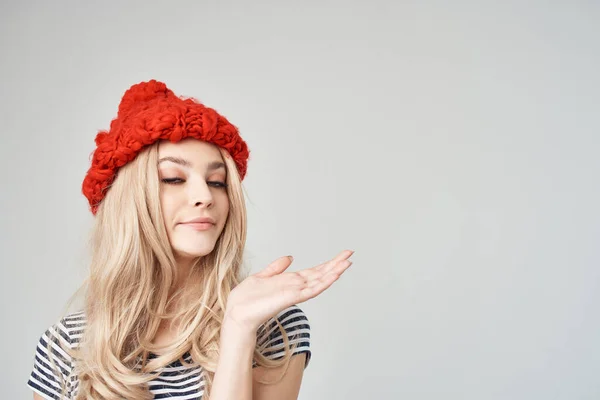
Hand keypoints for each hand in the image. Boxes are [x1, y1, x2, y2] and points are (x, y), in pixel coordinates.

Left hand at [224, 249, 353, 332]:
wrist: (237, 313)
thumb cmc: (246, 299)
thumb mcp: (262, 276)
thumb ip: (277, 267)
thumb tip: (289, 257)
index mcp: (290, 281)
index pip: (314, 271)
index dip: (328, 263)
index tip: (341, 255)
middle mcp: (296, 287)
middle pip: (320, 274)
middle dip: (336, 264)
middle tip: (350, 253)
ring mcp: (295, 293)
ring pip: (319, 281)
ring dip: (334, 272)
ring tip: (347, 262)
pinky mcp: (291, 298)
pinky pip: (311, 290)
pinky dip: (323, 283)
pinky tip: (333, 276)